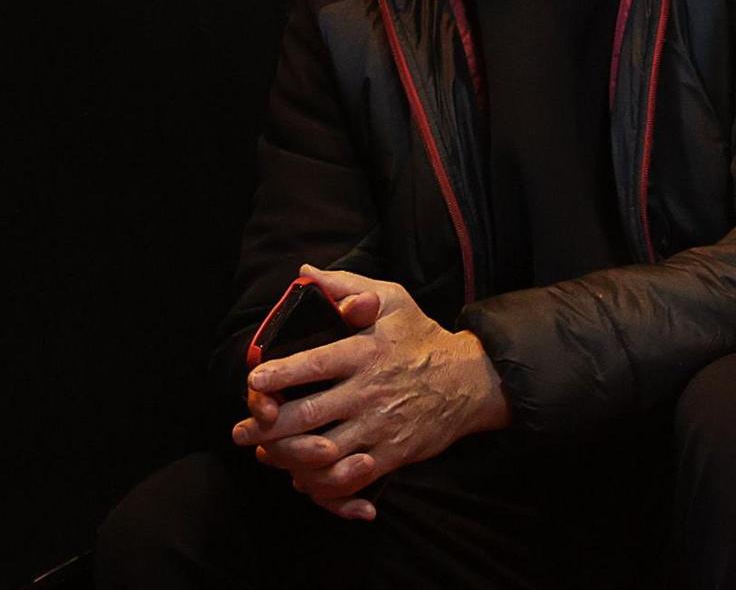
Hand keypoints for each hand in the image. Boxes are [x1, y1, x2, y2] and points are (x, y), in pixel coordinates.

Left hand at [233, 265, 508, 520]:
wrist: (471, 381)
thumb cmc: (421, 338)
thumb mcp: (393, 300)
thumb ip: (347, 286)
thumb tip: (305, 272)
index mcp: (366, 351)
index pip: (316, 363)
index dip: (281, 373)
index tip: (253, 380)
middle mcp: (371, 390)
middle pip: (308, 415)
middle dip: (267, 427)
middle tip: (242, 431)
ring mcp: (381, 425)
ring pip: (322, 451)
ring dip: (286, 458)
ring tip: (265, 454)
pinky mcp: (392, 453)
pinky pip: (349, 477)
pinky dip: (320, 483)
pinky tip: (303, 476)